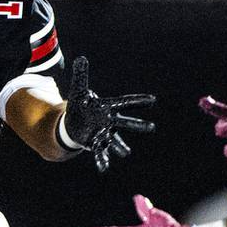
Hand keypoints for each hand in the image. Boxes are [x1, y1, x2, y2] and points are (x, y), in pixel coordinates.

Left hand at [63, 56, 156, 172]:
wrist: (74, 123)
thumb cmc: (80, 106)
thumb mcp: (78, 90)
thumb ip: (81, 76)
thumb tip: (81, 59)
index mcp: (108, 107)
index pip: (125, 103)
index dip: (138, 101)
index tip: (153, 100)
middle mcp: (109, 121)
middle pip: (126, 123)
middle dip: (137, 125)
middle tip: (152, 128)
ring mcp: (104, 133)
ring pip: (115, 141)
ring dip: (120, 147)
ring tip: (126, 154)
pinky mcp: (95, 143)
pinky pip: (100, 152)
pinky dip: (102, 160)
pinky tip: (104, 168)